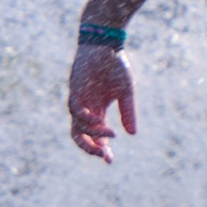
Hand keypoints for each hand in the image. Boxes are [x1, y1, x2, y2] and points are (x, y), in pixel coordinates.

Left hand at [68, 41, 135, 162]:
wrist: (105, 44)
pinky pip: (76, 111)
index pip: (96, 136)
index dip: (102, 149)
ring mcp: (78, 101)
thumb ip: (128, 112)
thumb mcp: (126, 92)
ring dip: (93, 134)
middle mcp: (85, 109)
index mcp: (97, 111)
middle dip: (92, 148)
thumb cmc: (115, 66)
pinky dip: (87, 119)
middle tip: (105, 155)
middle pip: (81, 136)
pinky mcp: (74, 91)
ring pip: (77, 127)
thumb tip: (133, 134)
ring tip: (109, 133)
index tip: (110, 161)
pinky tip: (99, 121)